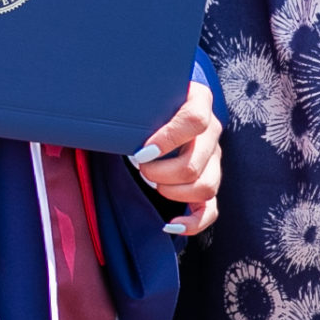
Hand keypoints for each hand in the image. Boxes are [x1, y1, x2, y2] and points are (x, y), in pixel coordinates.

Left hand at [130, 81, 221, 235]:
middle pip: (195, 162)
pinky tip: (169, 224)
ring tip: (149, 182)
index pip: (195, 121)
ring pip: (207, 186)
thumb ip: (133, 103)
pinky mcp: (209, 180)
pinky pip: (211, 210)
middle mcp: (211, 130)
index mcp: (199, 100)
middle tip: (138, 166)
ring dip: (172, 192)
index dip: (168, 139)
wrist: (153, 105)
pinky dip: (192, 223)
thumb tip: (105, 118)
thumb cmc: (143, 101)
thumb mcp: (141, 95)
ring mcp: (214, 158)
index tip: (141, 152)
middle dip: (161, 173)